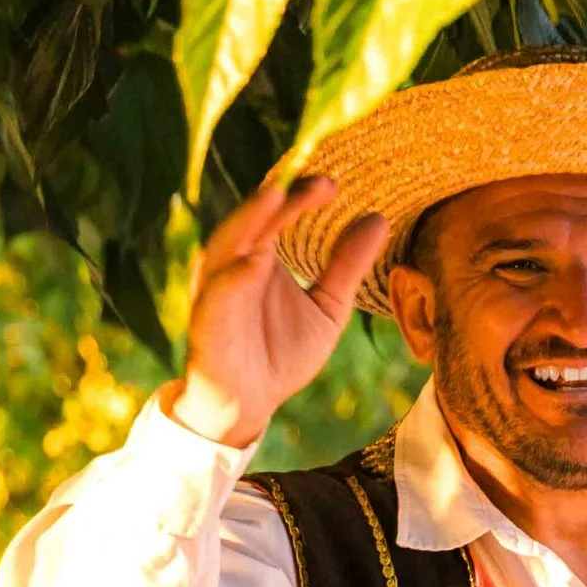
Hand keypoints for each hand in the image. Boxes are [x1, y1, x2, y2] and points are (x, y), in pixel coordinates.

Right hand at [166, 164, 388, 450]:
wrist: (248, 404)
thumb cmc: (281, 352)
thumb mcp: (327, 307)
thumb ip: (347, 265)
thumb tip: (380, 218)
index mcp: (260, 254)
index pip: (279, 213)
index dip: (303, 195)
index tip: (334, 185)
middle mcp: (235, 262)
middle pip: (256, 219)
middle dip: (283, 196)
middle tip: (323, 182)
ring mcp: (217, 288)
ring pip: (227, 243)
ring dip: (249, 218)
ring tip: (277, 194)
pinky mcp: (206, 320)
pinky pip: (216, 295)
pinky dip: (233, 276)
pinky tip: (254, 262)